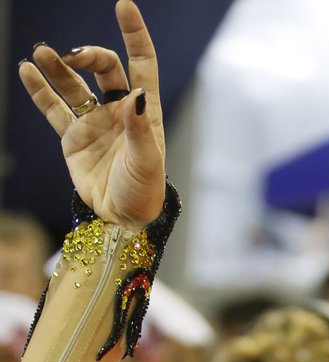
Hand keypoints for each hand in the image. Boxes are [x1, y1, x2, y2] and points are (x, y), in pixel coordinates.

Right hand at [18, 0, 164, 230]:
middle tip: (71, 56)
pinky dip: (40, 89)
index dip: (134, 34)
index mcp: (144, 110)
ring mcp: (94, 122)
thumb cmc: (143, 193)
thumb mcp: (147, 162)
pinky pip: (54, 108)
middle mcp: (119, 110)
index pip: (141, 62)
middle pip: (104, 68)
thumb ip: (140, 128)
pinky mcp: (73, 138)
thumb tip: (135, 93)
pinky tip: (27, 71)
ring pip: (73, 84)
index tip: (124, 6)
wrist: (122, 220)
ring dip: (58, 66)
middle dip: (88, 56)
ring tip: (39, 54)